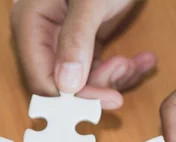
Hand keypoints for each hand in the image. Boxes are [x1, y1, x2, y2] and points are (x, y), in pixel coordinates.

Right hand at [10, 0, 157, 108]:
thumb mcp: (91, 0)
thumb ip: (76, 40)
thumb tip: (66, 85)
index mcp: (31, 23)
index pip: (41, 78)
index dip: (73, 95)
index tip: (109, 97)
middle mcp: (43, 35)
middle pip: (63, 83)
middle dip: (98, 83)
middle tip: (126, 69)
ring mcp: (64, 39)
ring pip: (85, 80)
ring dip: (115, 78)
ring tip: (138, 62)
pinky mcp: (85, 41)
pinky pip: (100, 67)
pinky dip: (123, 70)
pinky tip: (145, 61)